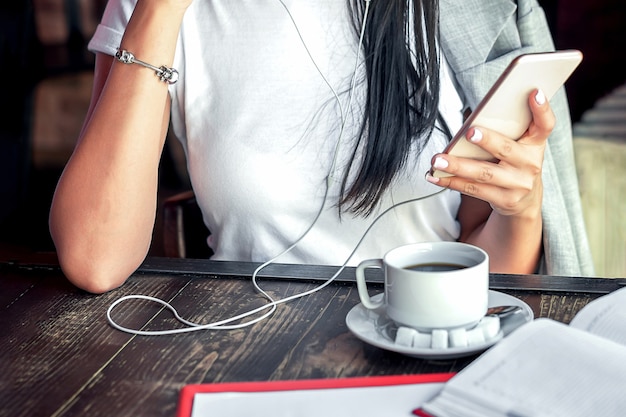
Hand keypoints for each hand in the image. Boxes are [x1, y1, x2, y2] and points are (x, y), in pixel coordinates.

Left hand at [427, 89, 554, 217]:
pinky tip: (435, 176)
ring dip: (458, 166)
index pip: (545, 125)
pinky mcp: (503, 200)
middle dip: (487, 140)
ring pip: (484, 173)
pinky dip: (451, 181)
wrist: (524, 201)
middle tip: (470, 132)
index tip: (534, 92)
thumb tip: (470, 118)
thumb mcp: (518, 146)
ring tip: (437, 160)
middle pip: (507, 150)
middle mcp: (530, 164)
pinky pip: (473, 189)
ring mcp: (518, 184)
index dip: (542, 109)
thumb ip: (504, 130)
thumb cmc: (514, 163)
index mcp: (535, 144)